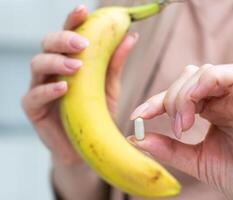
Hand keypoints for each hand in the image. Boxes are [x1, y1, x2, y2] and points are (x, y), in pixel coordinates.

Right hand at [22, 5, 137, 165]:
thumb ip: (114, 62)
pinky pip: (34, 95)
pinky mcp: (34, 109)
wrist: (87, 147)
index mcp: (68, 61)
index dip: (72, 22)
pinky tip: (63, 87)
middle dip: (63, 39)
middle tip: (83, 44)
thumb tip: (130, 35)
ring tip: (77, 66)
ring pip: (37, 64)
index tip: (83, 11)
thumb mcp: (109, 86)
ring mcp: (40, 88)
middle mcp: (51, 71)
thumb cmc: (95, 113)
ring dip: (57, 62)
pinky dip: (48, 90)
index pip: (67, 36)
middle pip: (47, 44)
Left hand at [128, 64, 232, 198]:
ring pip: (204, 71)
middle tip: (176, 129)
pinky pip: (230, 74)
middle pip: (187, 76)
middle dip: (171, 99)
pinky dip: (205, 84)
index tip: (137, 117)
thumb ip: (167, 148)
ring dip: (184, 94)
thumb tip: (136, 137)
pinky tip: (195, 109)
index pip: (178, 93)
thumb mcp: (195, 160)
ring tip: (183, 125)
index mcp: (212, 110)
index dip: (154, 102)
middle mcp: (224, 99)